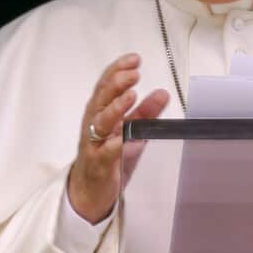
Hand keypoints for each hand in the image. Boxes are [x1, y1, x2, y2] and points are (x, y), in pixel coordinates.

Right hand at [67, 53, 170, 222]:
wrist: (90, 193)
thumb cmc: (108, 158)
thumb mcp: (131, 132)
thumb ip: (146, 113)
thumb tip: (162, 93)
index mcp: (101, 113)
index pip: (107, 86)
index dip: (118, 70)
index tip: (134, 59)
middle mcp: (94, 124)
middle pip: (102, 99)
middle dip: (117, 83)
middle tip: (133, 73)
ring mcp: (94, 144)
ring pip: (100, 121)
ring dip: (115, 107)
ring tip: (130, 95)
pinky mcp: (98, 164)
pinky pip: (105, 152)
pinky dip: (113, 144)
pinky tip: (122, 137)